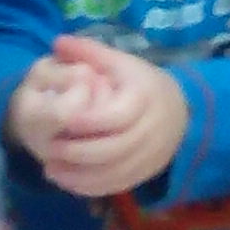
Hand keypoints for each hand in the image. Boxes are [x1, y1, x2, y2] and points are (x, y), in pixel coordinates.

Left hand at [13, 39, 187, 198]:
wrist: (181, 109)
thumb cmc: (141, 83)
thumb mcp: (120, 62)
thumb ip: (89, 52)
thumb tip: (57, 41)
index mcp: (145, 99)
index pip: (117, 116)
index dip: (89, 121)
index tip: (64, 121)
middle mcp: (152, 130)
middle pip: (114, 149)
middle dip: (78, 153)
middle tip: (48, 150)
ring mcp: (151, 155)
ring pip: (115, 173)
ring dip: (80, 175)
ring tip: (50, 169)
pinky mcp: (146, 173)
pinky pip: (118, 186)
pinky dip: (90, 187)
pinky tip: (66, 181)